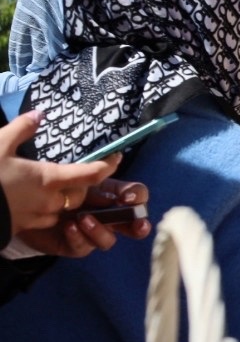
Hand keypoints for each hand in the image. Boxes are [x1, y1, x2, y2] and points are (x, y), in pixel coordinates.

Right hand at [0, 113, 121, 235]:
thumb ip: (21, 129)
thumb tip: (38, 114)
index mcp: (48, 179)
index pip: (90, 175)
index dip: (106, 166)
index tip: (116, 157)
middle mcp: (50, 202)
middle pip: (79, 194)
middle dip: (80, 184)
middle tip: (74, 171)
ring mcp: (38, 217)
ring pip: (64, 208)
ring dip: (64, 198)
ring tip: (51, 185)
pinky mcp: (25, 227)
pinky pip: (47, 218)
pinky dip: (47, 208)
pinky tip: (33, 199)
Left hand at [16, 178, 152, 256]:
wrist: (22, 205)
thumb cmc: (51, 186)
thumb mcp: (73, 177)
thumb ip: (94, 171)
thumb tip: (117, 157)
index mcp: (110, 196)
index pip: (136, 196)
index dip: (138, 197)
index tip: (128, 198)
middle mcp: (106, 216)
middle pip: (134, 225)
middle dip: (140, 226)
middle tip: (137, 225)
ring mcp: (92, 233)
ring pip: (109, 240)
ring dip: (100, 231)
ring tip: (83, 219)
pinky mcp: (76, 246)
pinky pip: (84, 247)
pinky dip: (78, 237)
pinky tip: (68, 227)